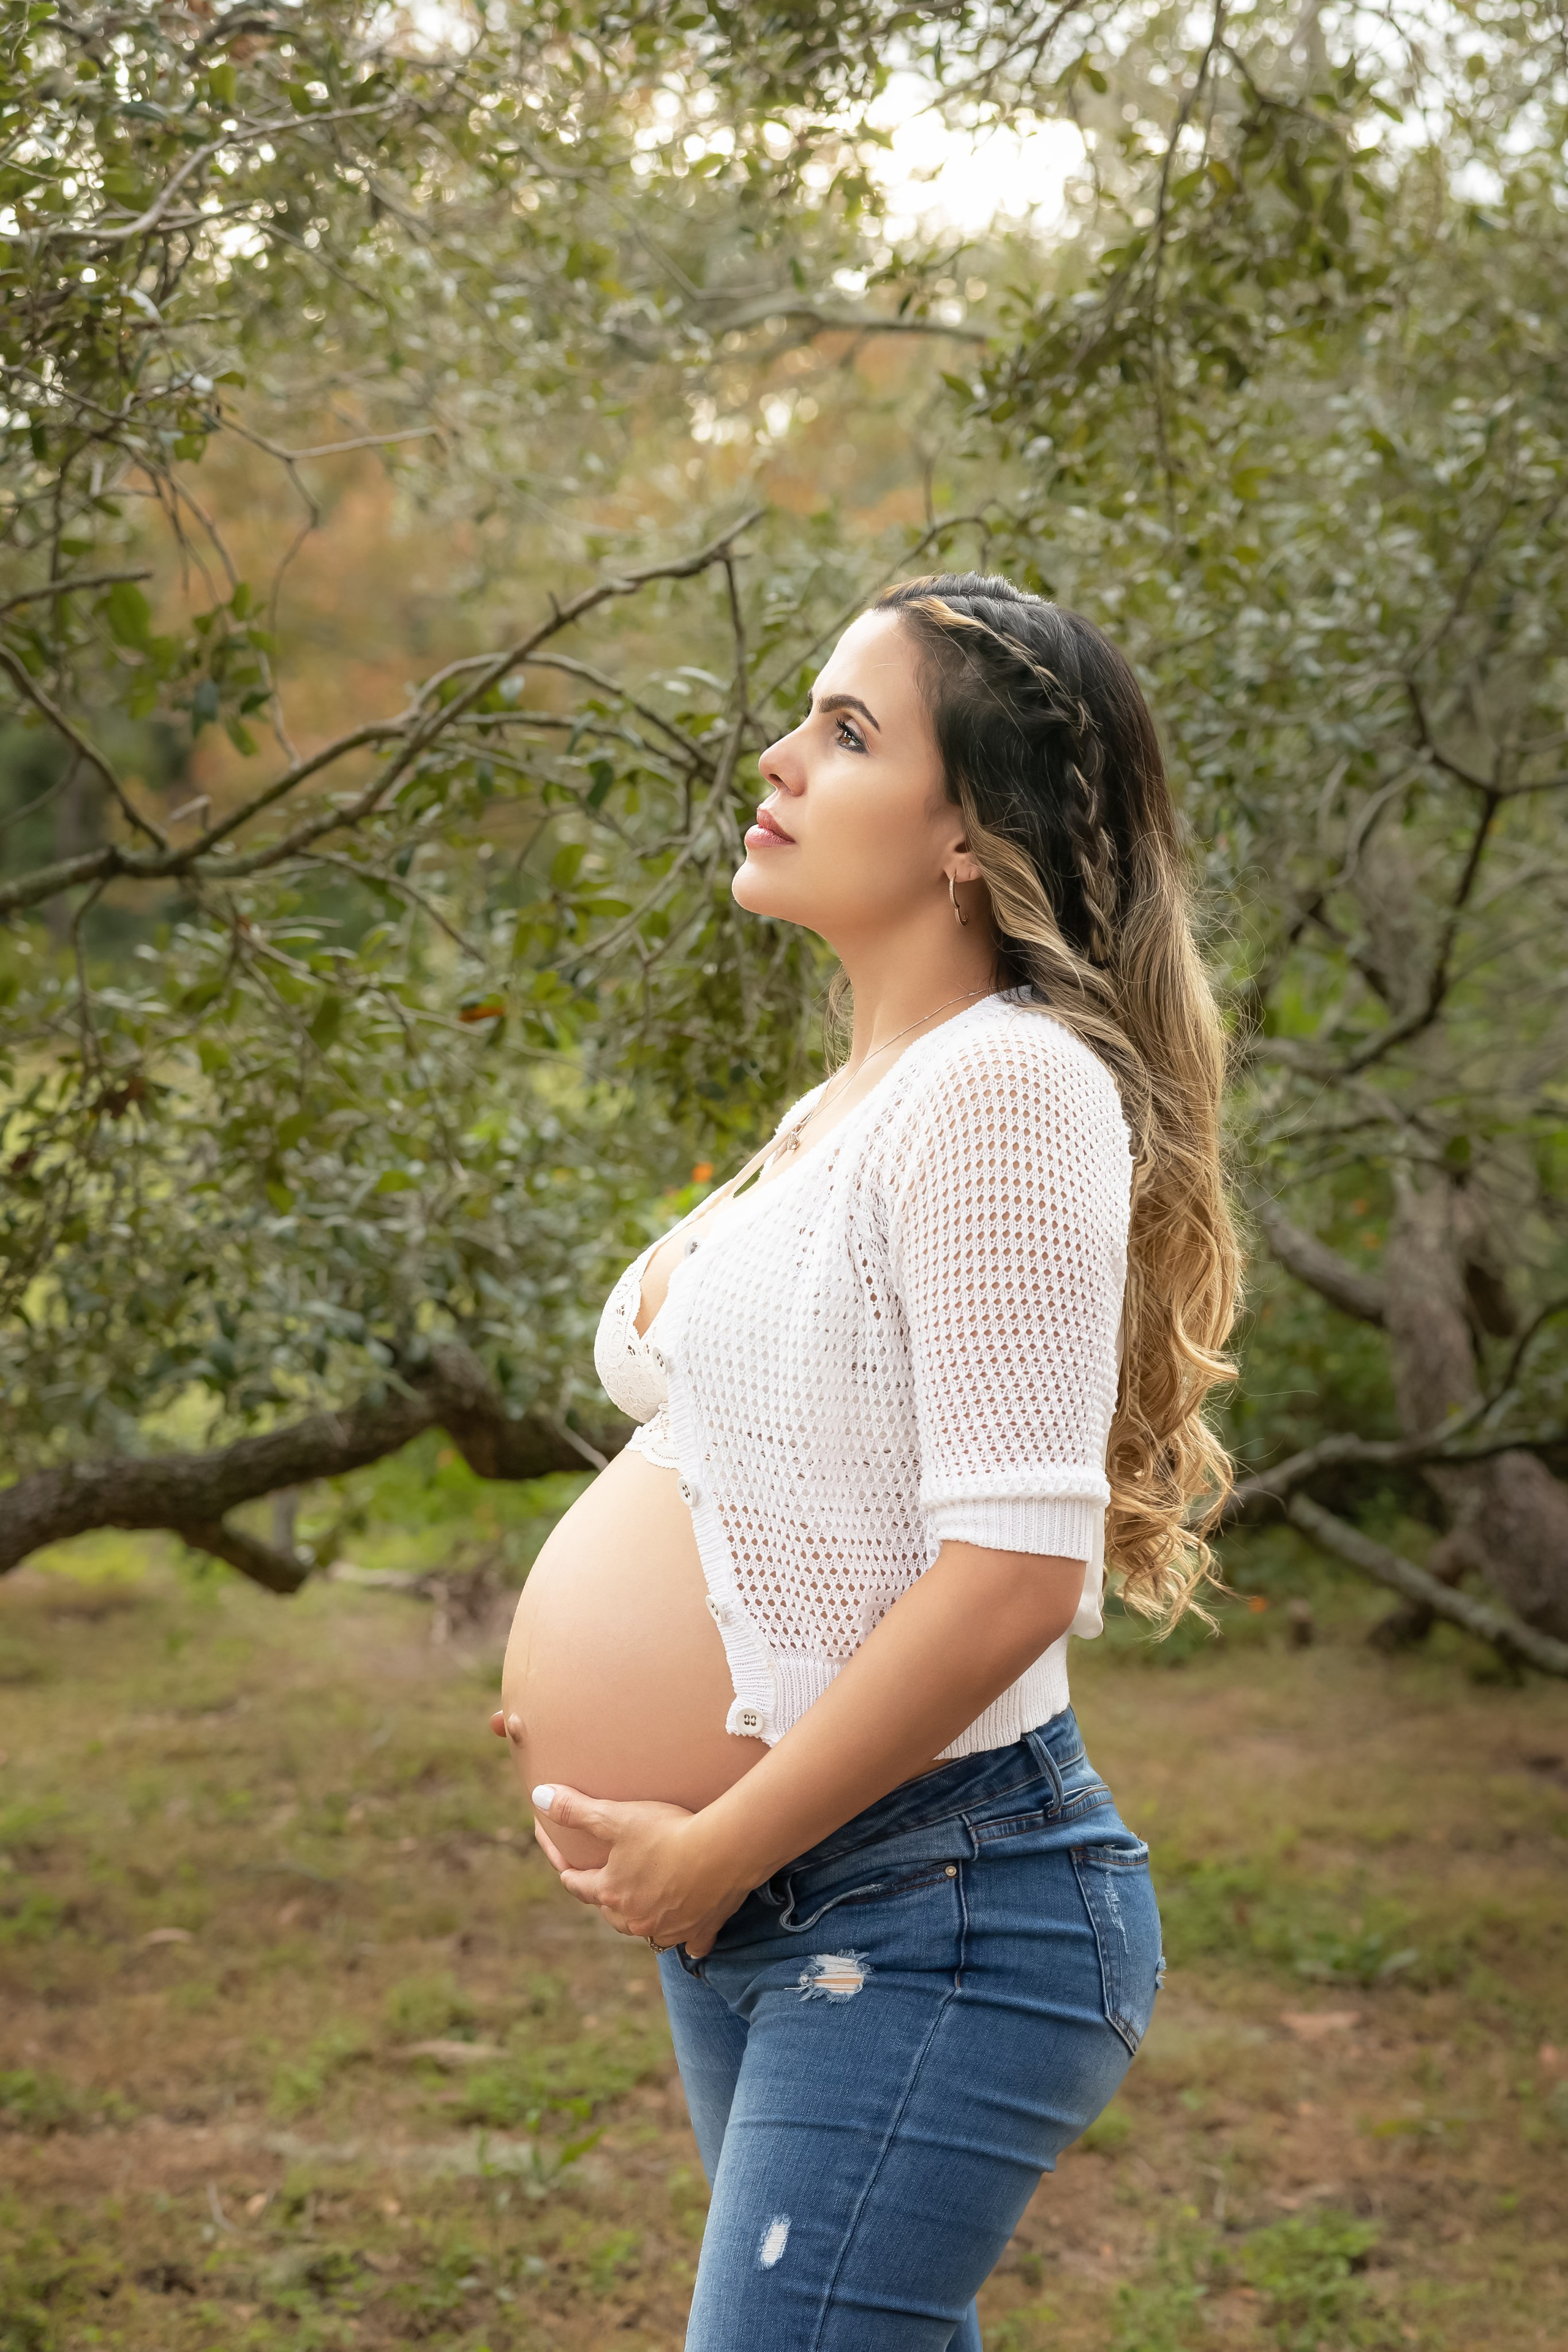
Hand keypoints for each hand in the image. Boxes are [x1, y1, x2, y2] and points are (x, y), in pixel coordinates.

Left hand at [529, 1782, 748, 1959]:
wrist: (723, 1851)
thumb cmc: (668, 1832)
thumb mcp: (616, 1817)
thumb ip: (576, 1809)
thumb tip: (539, 1797)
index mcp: (611, 1893)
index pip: (577, 1885)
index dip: (568, 1872)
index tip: (564, 1866)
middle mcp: (635, 1919)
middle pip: (609, 1912)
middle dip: (605, 1897)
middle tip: (607, 1881)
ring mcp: (668, 1928)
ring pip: (645, 1928)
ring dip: (641, 1917)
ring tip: (642, 1903)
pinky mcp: (700, 1930)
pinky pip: (690, 1942)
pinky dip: (687, 1938)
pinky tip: (688, 1935)